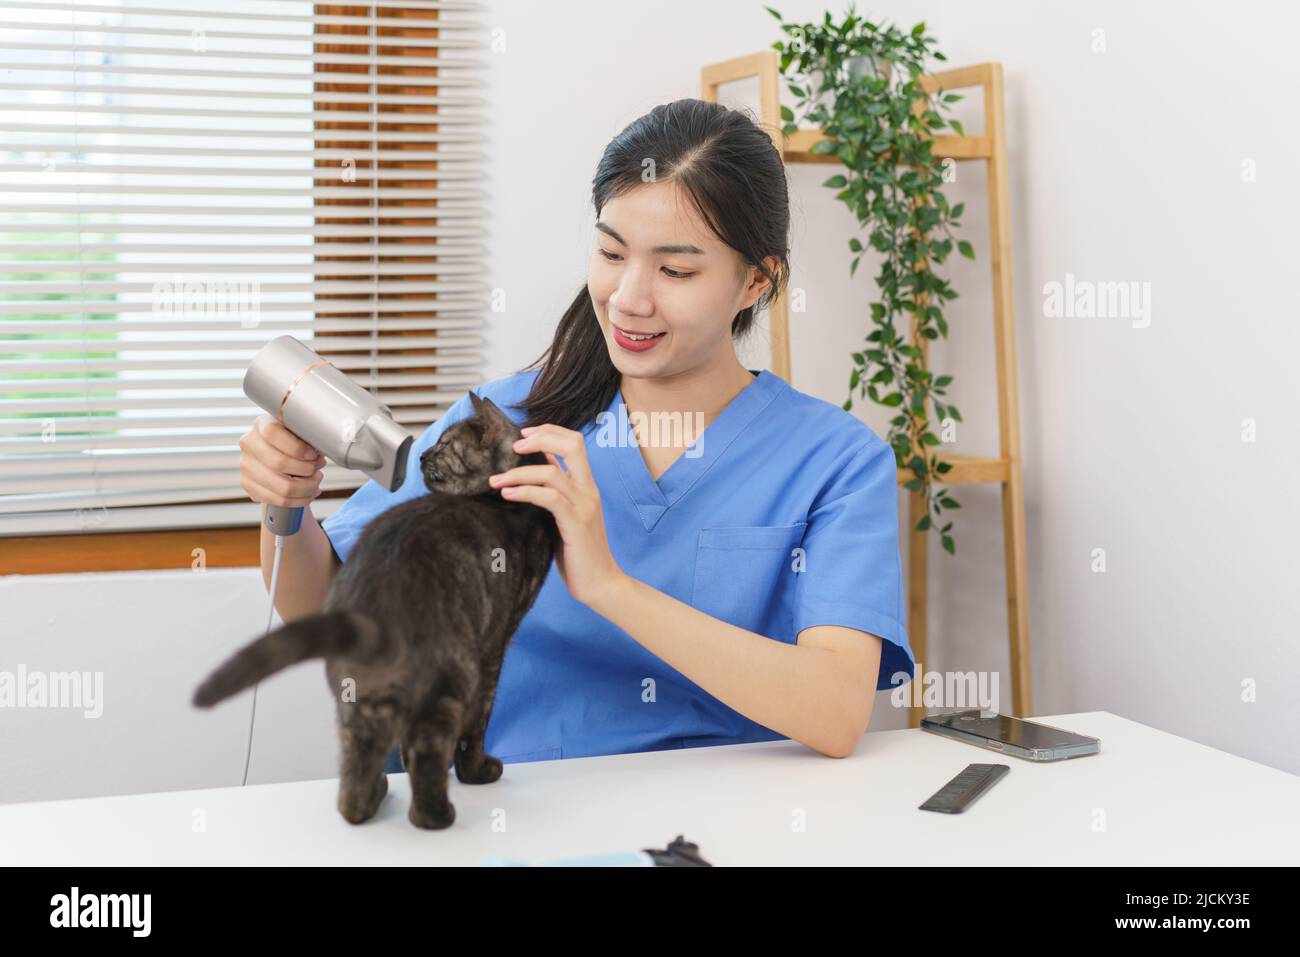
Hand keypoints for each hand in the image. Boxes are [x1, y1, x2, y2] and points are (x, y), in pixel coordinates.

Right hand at [238, 413, 325, 507]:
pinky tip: (308, 493)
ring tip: (316, 481)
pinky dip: (300, 499)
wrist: (279, 455)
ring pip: (282, 487)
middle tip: (318, 468)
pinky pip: (279, 500)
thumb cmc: (294, 442)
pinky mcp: (248, 485)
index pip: (273, 434)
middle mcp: (249, 444)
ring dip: (307, 487)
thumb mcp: (300, 432)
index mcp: (262, 425)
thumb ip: (308, 437)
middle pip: (279, 463)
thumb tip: (320, 454)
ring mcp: (245, 465)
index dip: (297, 447)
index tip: (314, 454)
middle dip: (307, 469)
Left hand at [488, 424, 626, 607]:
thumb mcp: (565, 516)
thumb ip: (554, 493)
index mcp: (587, 486)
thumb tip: (531, 473)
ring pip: (553, 472)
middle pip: (573, 445)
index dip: (549, 431)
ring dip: (519, 472)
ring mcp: (584, 506)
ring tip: (496, 481)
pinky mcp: (576, 524)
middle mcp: (589, 490)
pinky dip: (525, 492)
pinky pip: (549, 498)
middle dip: (541, 438)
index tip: (522, 434)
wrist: (600, 584)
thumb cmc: (578, 553)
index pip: (574, 442)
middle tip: (513, 446)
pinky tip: (507, 495)